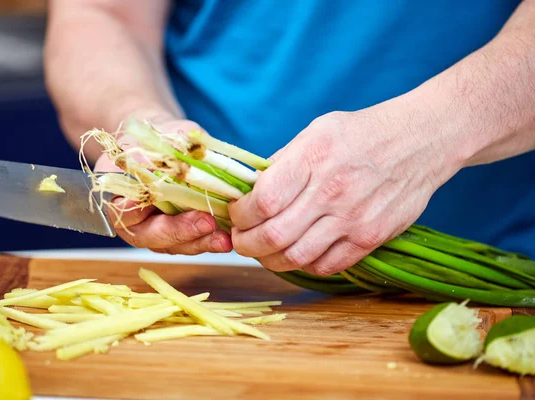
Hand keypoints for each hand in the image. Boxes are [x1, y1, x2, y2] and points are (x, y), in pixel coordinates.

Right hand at [94, 118, 232, 254]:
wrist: (163, 149)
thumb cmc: (157, 139)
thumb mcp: (161, 135)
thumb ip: (167, 147)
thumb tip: (185, 148)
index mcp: (117, 195)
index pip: (122, 208)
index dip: (135, 210)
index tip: (152, 204)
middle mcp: (133, 220)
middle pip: (150, 235)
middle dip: (179, 231)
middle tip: (206, 223)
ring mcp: (155, 231)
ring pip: (173, 245)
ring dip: (199, 243)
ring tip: (223, 239)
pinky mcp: (177, 235)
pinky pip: (189, 243)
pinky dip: (208, 240)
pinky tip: (227, 238)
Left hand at [229, 101, 461, 274]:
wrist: (421, 140)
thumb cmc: (362, 133)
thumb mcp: (316, 132)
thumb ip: (282, 164)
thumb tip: (248, 191)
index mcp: (313, 157)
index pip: (262, 201)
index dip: (240, 216)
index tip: (236, 214)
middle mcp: (332, 190)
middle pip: (273, 236)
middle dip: (246, 245)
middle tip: (241, 241)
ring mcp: (354, 218)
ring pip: (296, 258)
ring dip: (270, 260)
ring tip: (264, 251)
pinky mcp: (372, 237)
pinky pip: (326, 266)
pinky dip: (303, 266)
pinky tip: (297, 253)